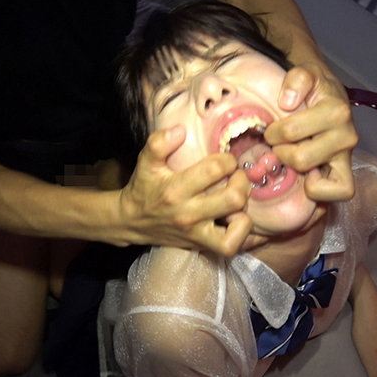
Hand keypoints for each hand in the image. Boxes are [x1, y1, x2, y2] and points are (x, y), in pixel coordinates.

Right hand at [118, 125, 264, 255]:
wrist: (131, 222)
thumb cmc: (144, 188)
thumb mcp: (146, 162)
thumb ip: (159, 143)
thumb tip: (181, 130)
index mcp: (175, 190)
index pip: (214, 170)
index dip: (227, 160)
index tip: (225, 159)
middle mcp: (188, 213)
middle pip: (233, 198)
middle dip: (242, 182)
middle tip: (236, 177)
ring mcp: (197, 233)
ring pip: (238, 225)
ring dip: (244, 208)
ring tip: (237, 197)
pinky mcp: (202, 245)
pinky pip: (232, 246)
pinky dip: (242, 231)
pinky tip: (237, 217)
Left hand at [263, 63, 357, 201]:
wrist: (330, 97)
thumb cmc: (314, 89)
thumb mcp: (305, 73)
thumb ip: (297, 79)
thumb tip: (288, 102)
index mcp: (336, 111)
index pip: (291, 132)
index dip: (273, 133)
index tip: (271, 129)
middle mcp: (347, 136)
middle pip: (301, 159)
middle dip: (281, 153)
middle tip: (277, 145)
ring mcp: (347, 157)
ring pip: (318, 182)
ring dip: (296, 173)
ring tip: (290, 159)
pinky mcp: (347, 173)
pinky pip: (339, 193)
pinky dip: (318, 192)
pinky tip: (305, 177)